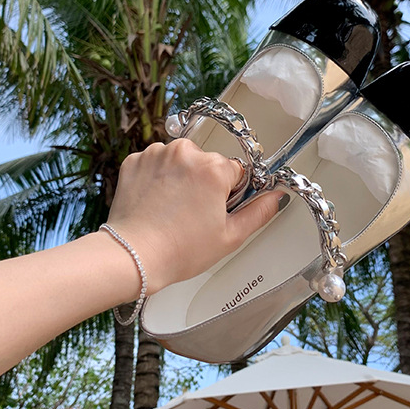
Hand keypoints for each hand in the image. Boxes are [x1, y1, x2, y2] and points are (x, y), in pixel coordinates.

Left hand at [105, 139, 281, 292]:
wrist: (132, 256)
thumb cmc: (178, 250)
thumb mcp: (230, 237)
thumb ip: (259, 212)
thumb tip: (276, 197)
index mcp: (213, 168)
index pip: (236, 170)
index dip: (230, 193)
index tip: (217, 210)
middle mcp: (185, 152)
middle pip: (208, 163)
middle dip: (205, 183)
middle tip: (194, 215)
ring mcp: (157, 154)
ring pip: (182, 161)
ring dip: (181, 178)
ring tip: (173, 210)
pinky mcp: (135, 160)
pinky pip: (157, 163)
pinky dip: (158, 178)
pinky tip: (156, 203)